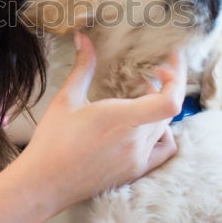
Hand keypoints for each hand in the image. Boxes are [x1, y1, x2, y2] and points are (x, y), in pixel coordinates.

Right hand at [17, 31, 183, 209]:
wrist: (44, 183)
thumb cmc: (52, 141)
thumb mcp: (66, 99)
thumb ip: (83, 67)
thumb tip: (84, 38)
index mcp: (122, 119)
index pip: (170, 102)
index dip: (177, 78)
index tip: (169, 61)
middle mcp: (135, 141)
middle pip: (168, 109)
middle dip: (165, 86)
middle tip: (151, 72)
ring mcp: (138, 159)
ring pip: (165, 127)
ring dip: (160, 108)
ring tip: (143, 96)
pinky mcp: (135, 171)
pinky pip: (163, 150)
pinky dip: (163, 134)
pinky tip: (145, 125)